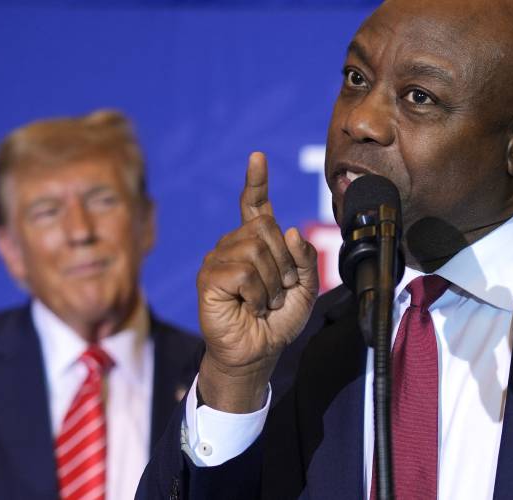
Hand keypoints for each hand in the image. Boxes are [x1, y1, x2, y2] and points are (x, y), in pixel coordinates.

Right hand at [197, 152, 318, 412]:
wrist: (259, 352)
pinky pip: (242, 273)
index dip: (256, 182)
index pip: (254, 206)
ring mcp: (217, 260)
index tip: (258, 157)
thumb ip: (303, 257)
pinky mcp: (208, 279)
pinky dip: (256, 294)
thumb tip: (286, 229)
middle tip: (280, 292)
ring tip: (265, 303)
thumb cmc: (278, 321)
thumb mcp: (304, 288)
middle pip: (264, 229)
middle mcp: (233, 246)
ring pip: (255, 251)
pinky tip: (251, 307)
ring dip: (271, 284)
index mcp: (255, 244)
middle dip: (283, 264)